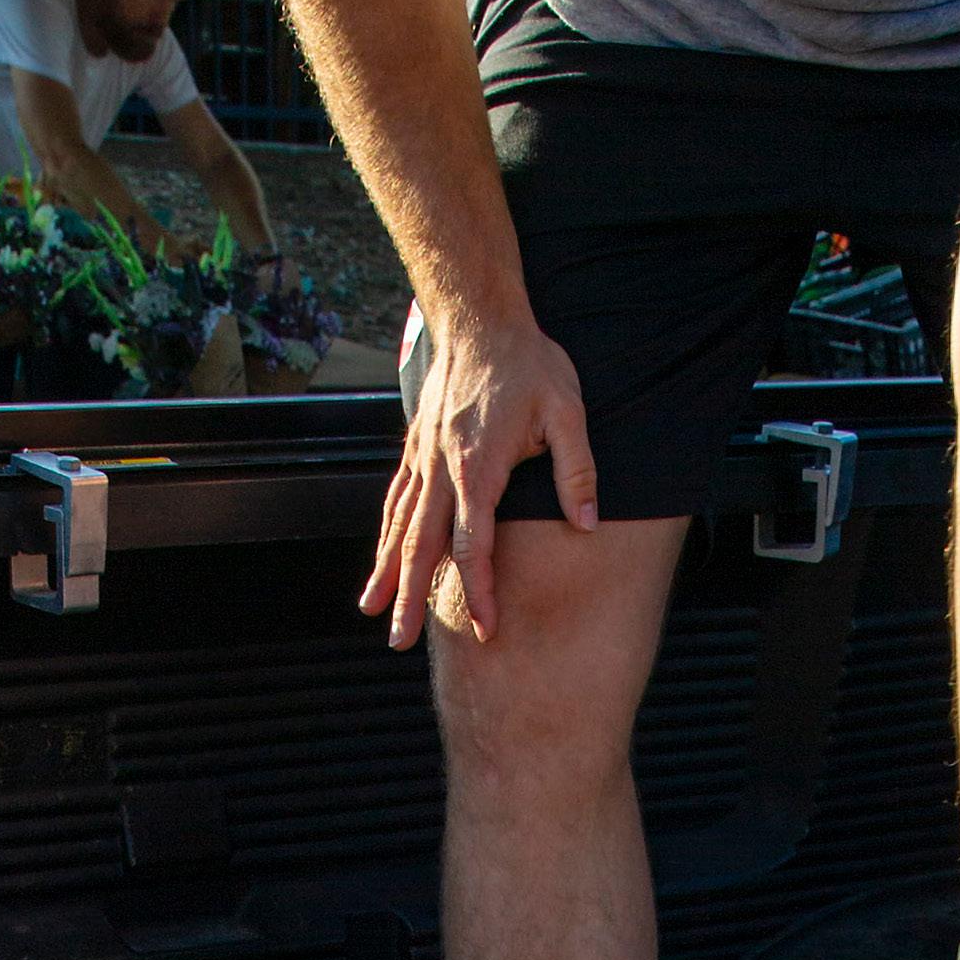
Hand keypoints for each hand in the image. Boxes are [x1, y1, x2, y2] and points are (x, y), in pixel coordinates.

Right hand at [367, 302, 595, 647]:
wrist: (479, 316)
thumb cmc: (529, 363)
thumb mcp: (567, 410)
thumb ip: (576, 469)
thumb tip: (586, 523)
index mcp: (478, 468)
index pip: (475, 546)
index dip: (480, 592)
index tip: (487, 629)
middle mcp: (442, 469)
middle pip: (422, 546)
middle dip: (410, 598)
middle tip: (399, 643)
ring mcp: (423, 457)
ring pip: (400, 525)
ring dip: (386, 571)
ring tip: (373, 611)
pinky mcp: (417, 446)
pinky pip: (397, 498)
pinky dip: (386, 533)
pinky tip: (380, 559)